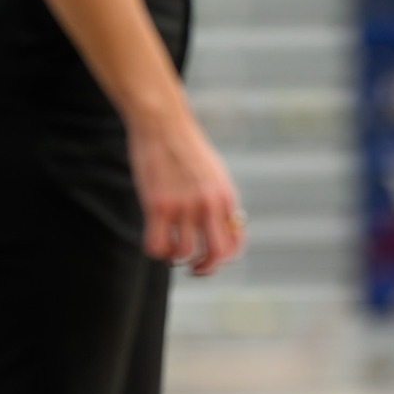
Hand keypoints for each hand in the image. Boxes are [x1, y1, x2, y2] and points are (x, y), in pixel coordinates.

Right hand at [126, 108, 244, 274]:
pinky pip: (157, 245)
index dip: (225, 259)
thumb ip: (219, 201)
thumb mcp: (215, 175)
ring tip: (170, 249)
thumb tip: (224, 228)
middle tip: (193, 268)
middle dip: (205, 268)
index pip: (237, 242)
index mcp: (227, 197)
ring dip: (176, 258)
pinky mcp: (157, 205)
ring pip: (184, 253)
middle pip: (217, 253)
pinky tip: (156, 241)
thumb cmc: (188, 150)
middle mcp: (210, 203)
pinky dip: (157, 251)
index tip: (210, 259)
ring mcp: (184, 205)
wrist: (165, 125)